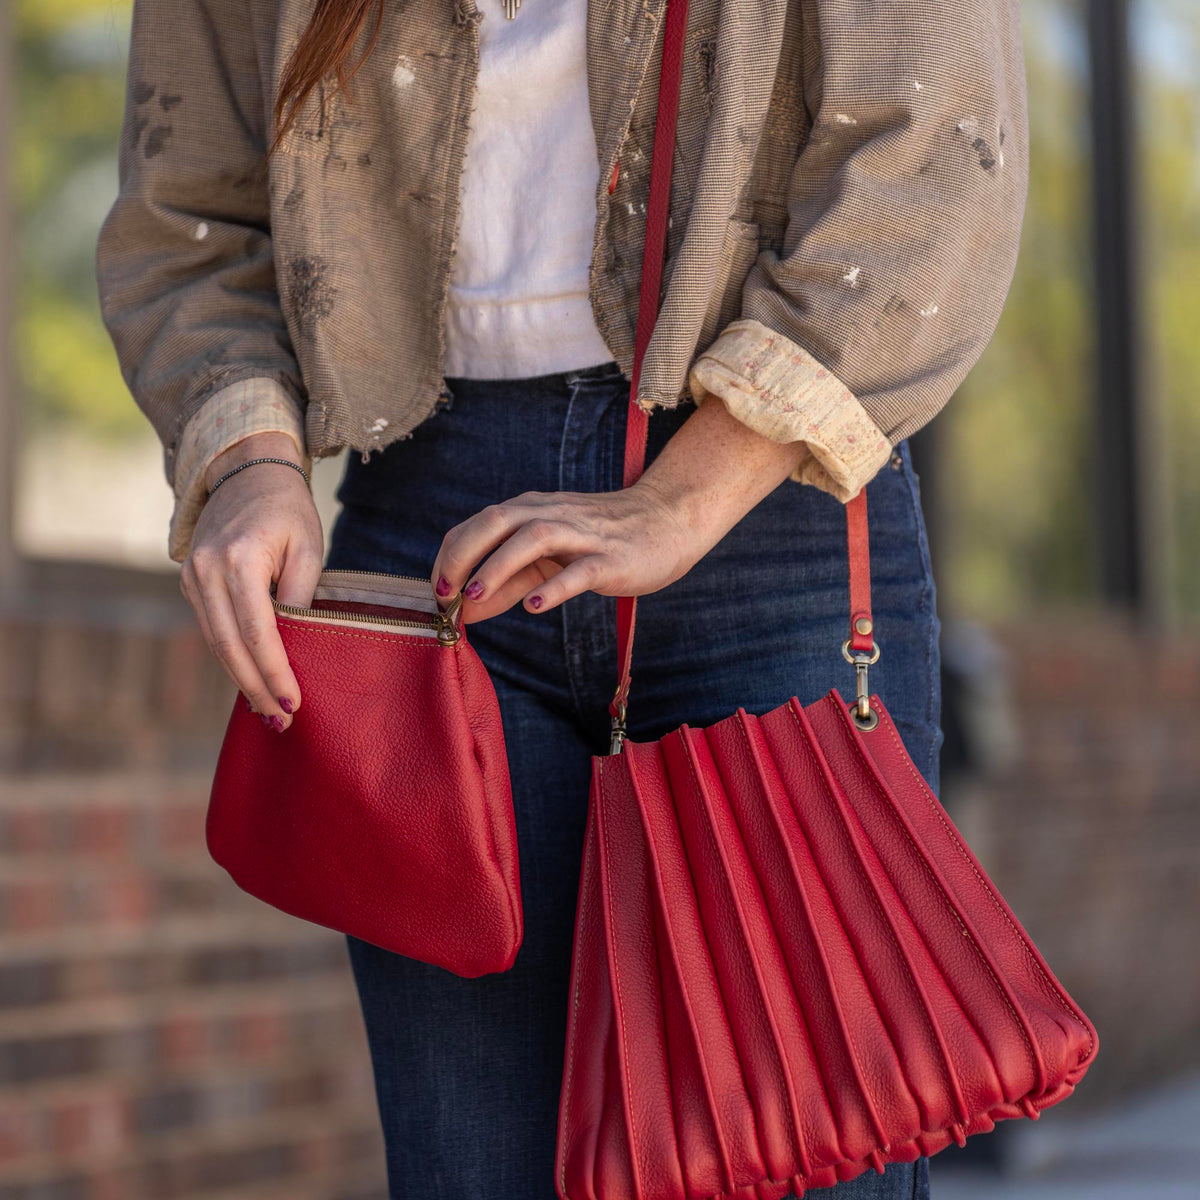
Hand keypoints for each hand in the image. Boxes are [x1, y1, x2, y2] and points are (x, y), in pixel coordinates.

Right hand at [179, 431, 322, 729]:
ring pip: (216, 643)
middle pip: (230, 646)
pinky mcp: (190, 583)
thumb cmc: (286, 509)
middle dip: (256, 688)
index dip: (275, 672)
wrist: (246, 471)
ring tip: (269, 710)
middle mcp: (206, 571)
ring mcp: (191, 578)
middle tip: (281, 719)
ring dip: (242, 679)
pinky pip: (211, 628)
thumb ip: (300, 596)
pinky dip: (232, 657)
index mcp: (238, 560)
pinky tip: (253, 679)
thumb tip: (295, 645)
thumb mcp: (308, 547)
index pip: (258, 632)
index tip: (295, 702)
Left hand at [430, 478, 698, 621]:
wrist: (669, 520)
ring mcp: (583, 535)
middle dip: (462, 555)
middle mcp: (552, 515)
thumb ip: (507, 581)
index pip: (479, 524)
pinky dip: (554, 587)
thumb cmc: (603, 539)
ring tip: (474, 597)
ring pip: (532, 539)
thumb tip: (464, 611)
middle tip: (444, 594)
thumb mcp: (549, 556)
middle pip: (497, 520)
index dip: (450, 556)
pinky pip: (579, 571)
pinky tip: (534, 606)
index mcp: (533, 510)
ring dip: (497, 567)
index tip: (436, 592)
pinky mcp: (611, 559)